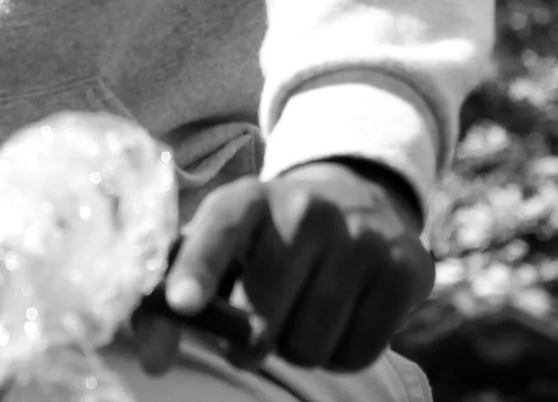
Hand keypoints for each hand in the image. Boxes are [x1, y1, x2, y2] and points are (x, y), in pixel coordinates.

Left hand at [134, 159, 432, 373]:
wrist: (359, 198)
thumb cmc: (268, 240)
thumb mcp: (218, 247)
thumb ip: (170, 297)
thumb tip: (153, 359)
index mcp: (250, 199)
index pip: (220, 229)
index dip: (199, 267)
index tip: (182, 304)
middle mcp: (307, 208)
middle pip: (263, 318)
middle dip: (251, 342)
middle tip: (254, 331)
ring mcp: (362, 237)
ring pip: (309, 345)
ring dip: (297, 349)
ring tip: (302, 313)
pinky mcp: (404, 269)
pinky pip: (356, 354)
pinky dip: (340, 354)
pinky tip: (340, 318)